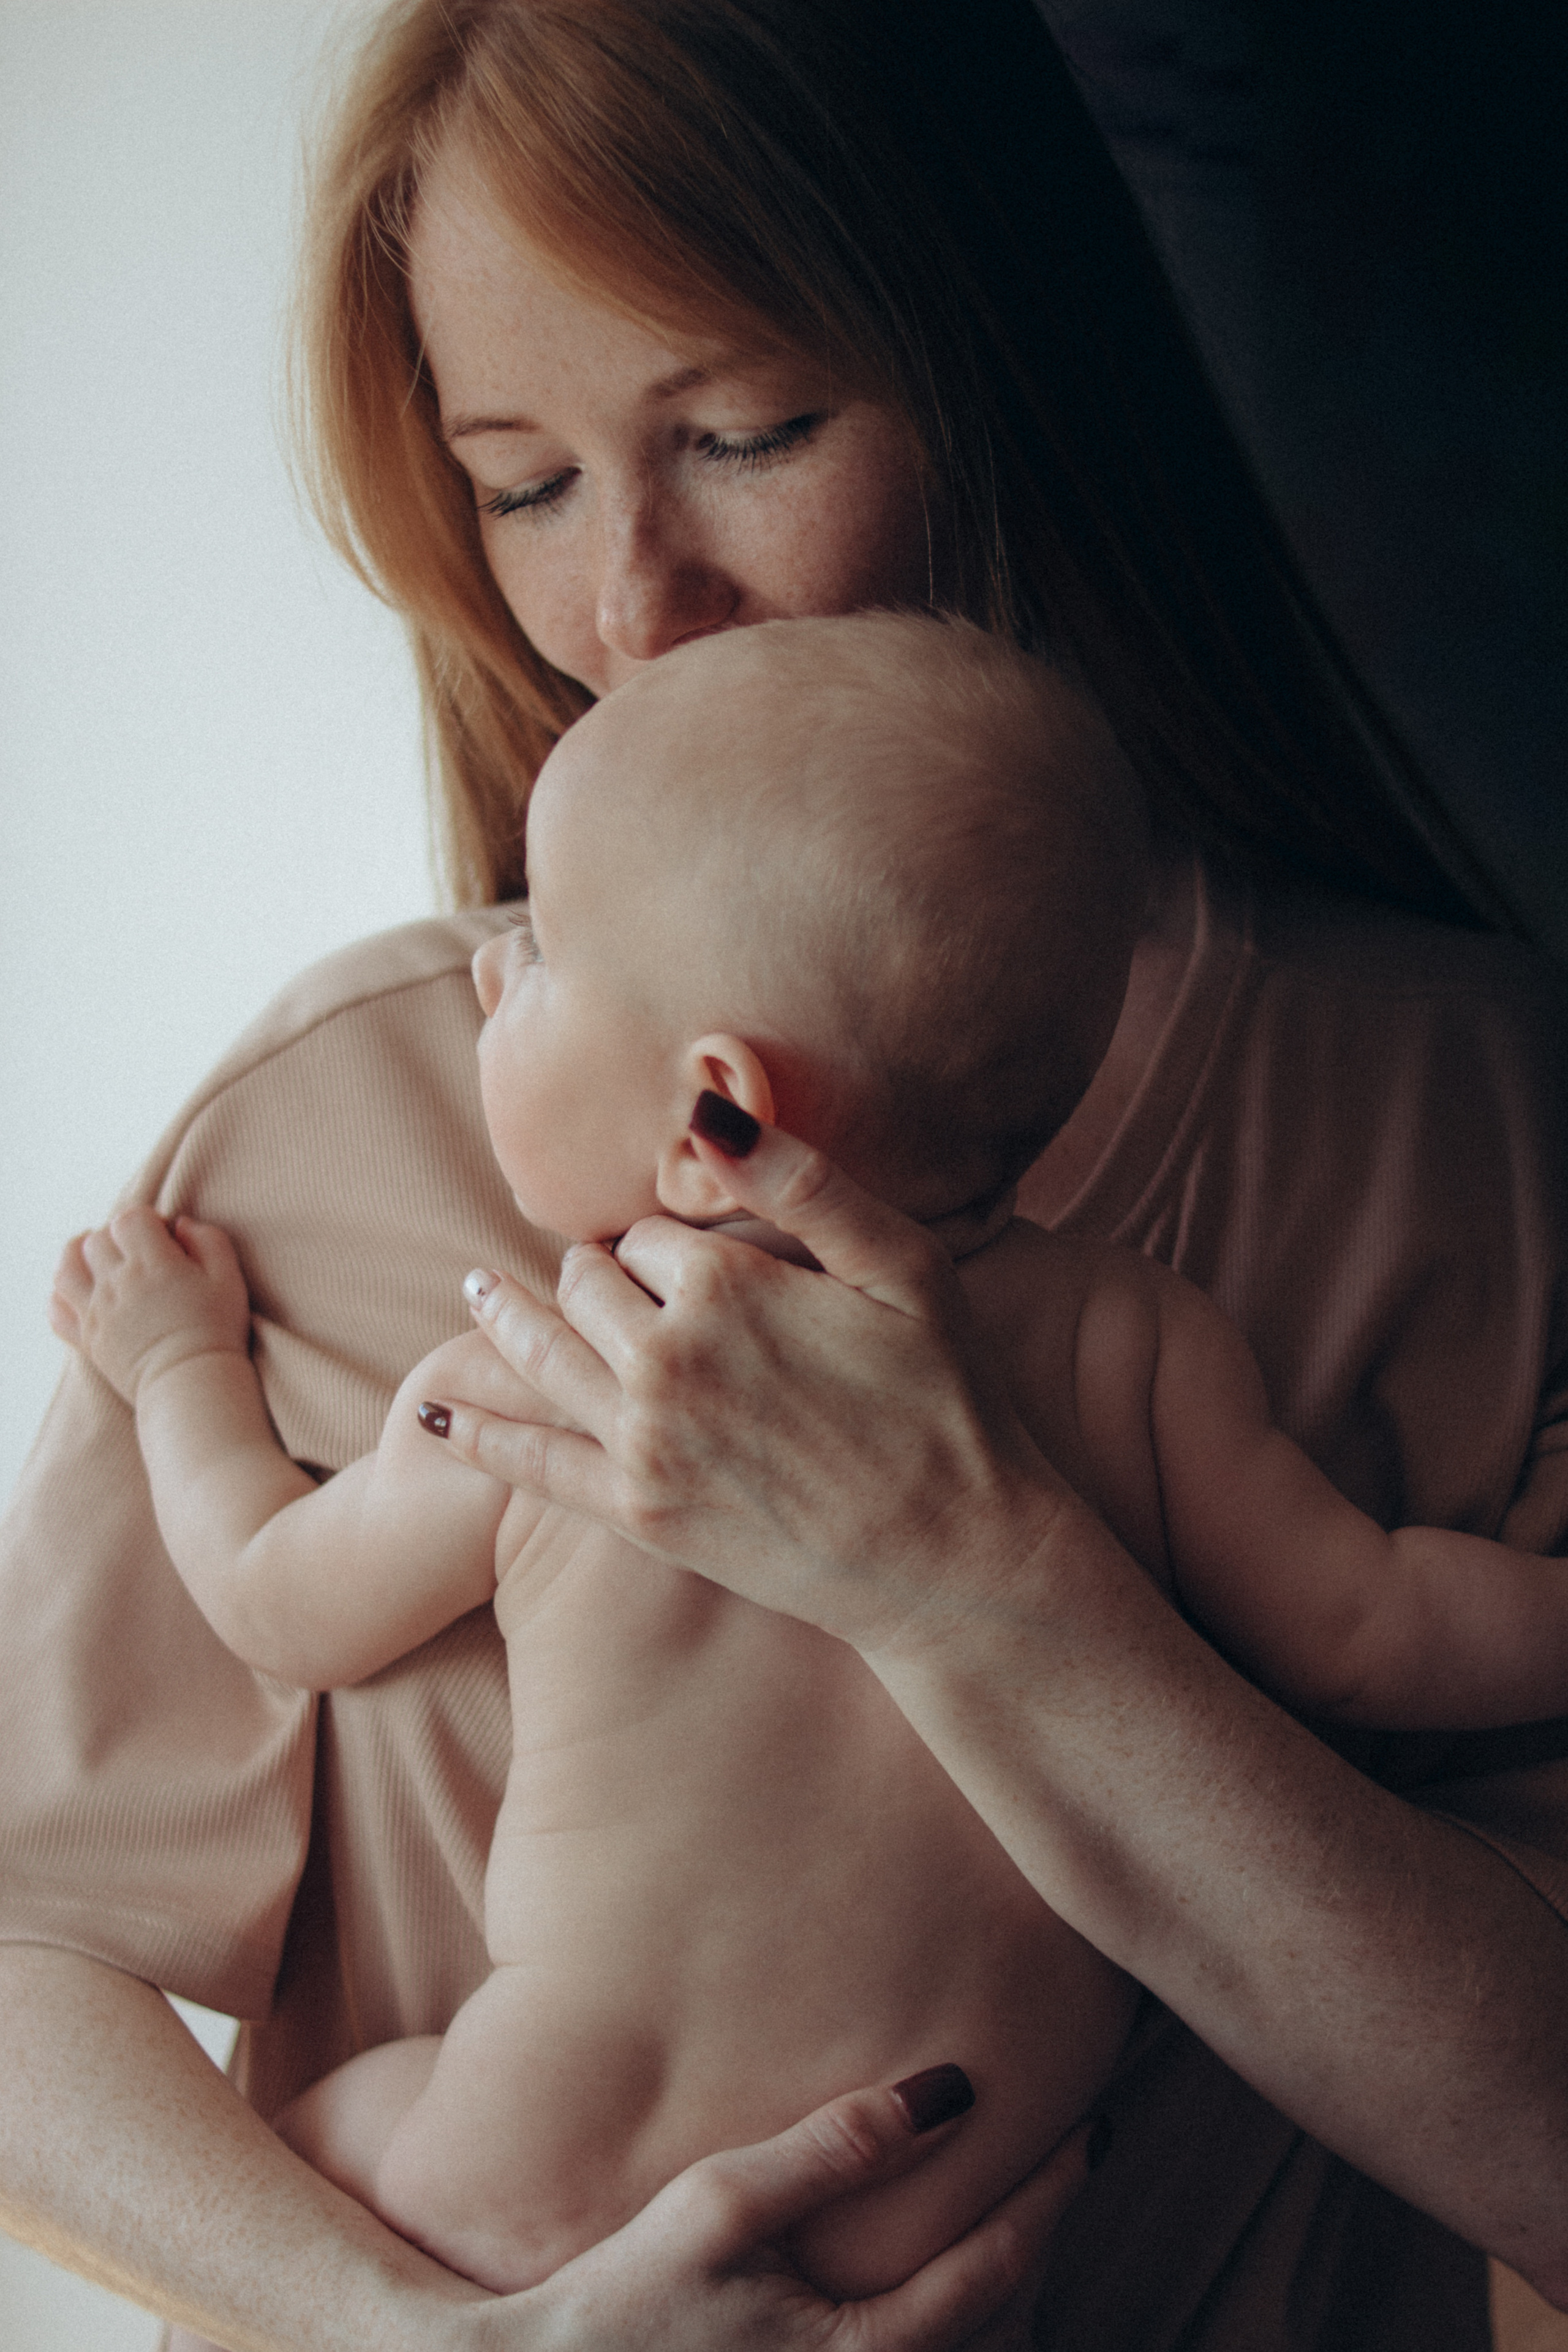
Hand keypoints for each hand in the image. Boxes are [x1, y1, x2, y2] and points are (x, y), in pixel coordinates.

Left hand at [49, 1207, 250, 1406]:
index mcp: (152, 1264)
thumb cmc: (216, 1330)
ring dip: (78, 1256)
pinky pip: (56, 1311)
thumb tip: (180, 1224)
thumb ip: (208, 1240)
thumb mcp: (228, 1278)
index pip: (129, 1219)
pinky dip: (61, 1296)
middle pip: (96, 1240)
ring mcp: (96, 1313)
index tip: (164, 1238)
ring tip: (97, 1261)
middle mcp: (116, 1284)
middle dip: (115, 1238)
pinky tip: (82, 1294)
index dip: (146, 1221)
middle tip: (138, 1254)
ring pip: (65, 1268)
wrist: (191, 1384)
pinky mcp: (86, 1339)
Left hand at [422, 1123, 1075, 1656]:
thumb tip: (705, 1112)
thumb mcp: (904, 1267)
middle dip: (589, 1273)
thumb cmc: (949, 1401)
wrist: (955, 1558)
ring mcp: (642, 1440)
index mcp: (725, 1285)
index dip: (673, 1244)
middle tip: (591, 1271)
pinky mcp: (637, 1512)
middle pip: (587, 1288)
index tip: (698, 1259)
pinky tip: (436, 1409)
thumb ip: (801, 1183)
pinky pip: (531, 1462)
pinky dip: (478, 1432)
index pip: (654, 1236)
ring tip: (474, 1293)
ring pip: (542, 1357)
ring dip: (502, 1319)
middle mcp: (665, 1358)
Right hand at [506, 2080, 1090, 2351]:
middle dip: (1049, 2250)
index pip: (1002, 2268)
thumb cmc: (627, 2294)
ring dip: (1017, 2303)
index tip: (1093, 2130)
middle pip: (1015, 2333)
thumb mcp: (724, 2202)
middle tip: (1067, 2167)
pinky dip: (970, 2337)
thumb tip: (953, 2091)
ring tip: (1023, 2223)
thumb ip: (836, 2147)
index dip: (1054, 2192)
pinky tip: (959, 2290)